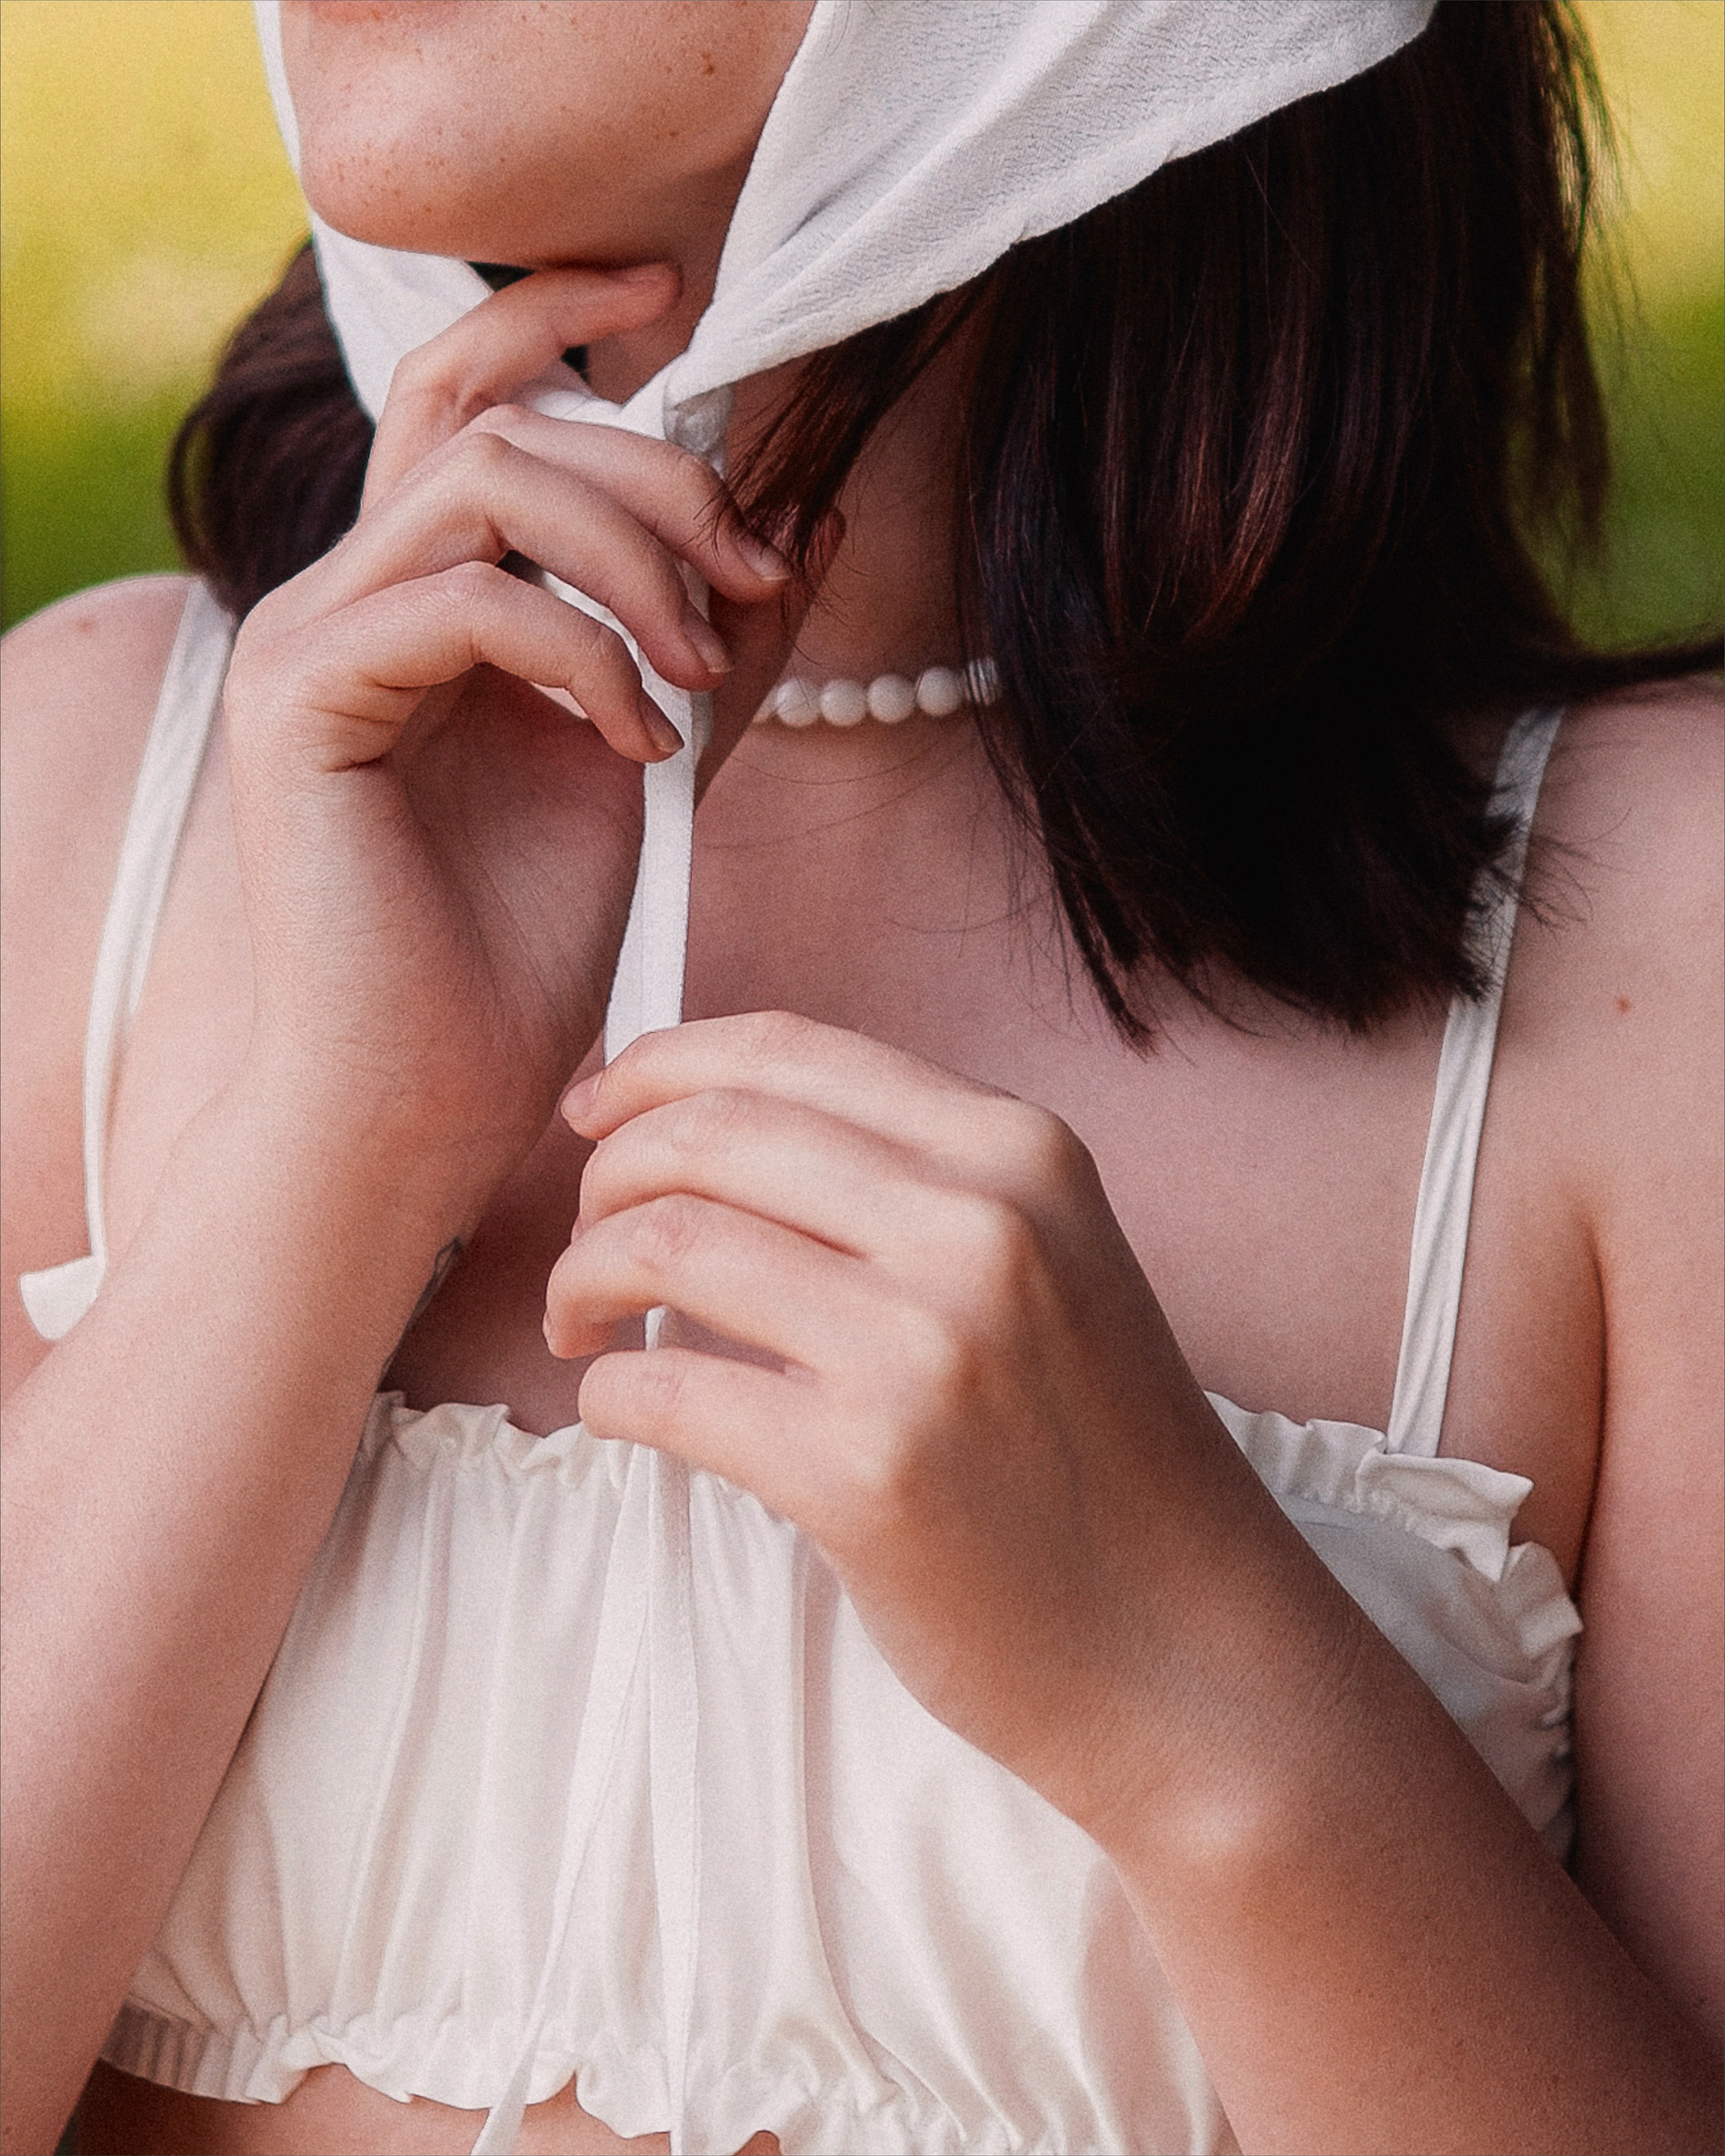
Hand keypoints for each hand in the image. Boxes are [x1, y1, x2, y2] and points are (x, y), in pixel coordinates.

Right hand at [221, 269, 810, 1199]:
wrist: (436, 1094)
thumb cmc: (528, 943)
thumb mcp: (656, 758)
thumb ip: (716, 638)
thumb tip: (811, 510)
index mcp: (422, 593)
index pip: (469, 394)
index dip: (556, 310)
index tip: (677, 289)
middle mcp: (350, 592)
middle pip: (507, 423)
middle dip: (661, 480)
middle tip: (751, 578)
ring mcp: (310, 638)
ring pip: (485, 486)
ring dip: (631, 560)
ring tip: (696, 673)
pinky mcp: (301, 701)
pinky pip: (464, 600)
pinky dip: (579, 654)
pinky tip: (635, 746)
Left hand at [547, 1012, 1261, 1833]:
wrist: (1190, 1652)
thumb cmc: (1096, 1458)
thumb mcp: (1050, 1264)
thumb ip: (912, 1183)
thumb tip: (703, 1126)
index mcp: (1021, 1153)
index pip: (785, 1049)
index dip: (657, 1066)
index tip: (594, 1108)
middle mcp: (981, 1227)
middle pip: (707, 1133)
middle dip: (602, 1174)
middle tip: (584, 1241)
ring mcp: (925, 1349)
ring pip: (666, 1244)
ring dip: (581, 1277)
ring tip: (581, 1324)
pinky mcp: (865, 1475)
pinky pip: (661, 1388)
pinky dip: (606, 1391)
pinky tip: (621, 1407)